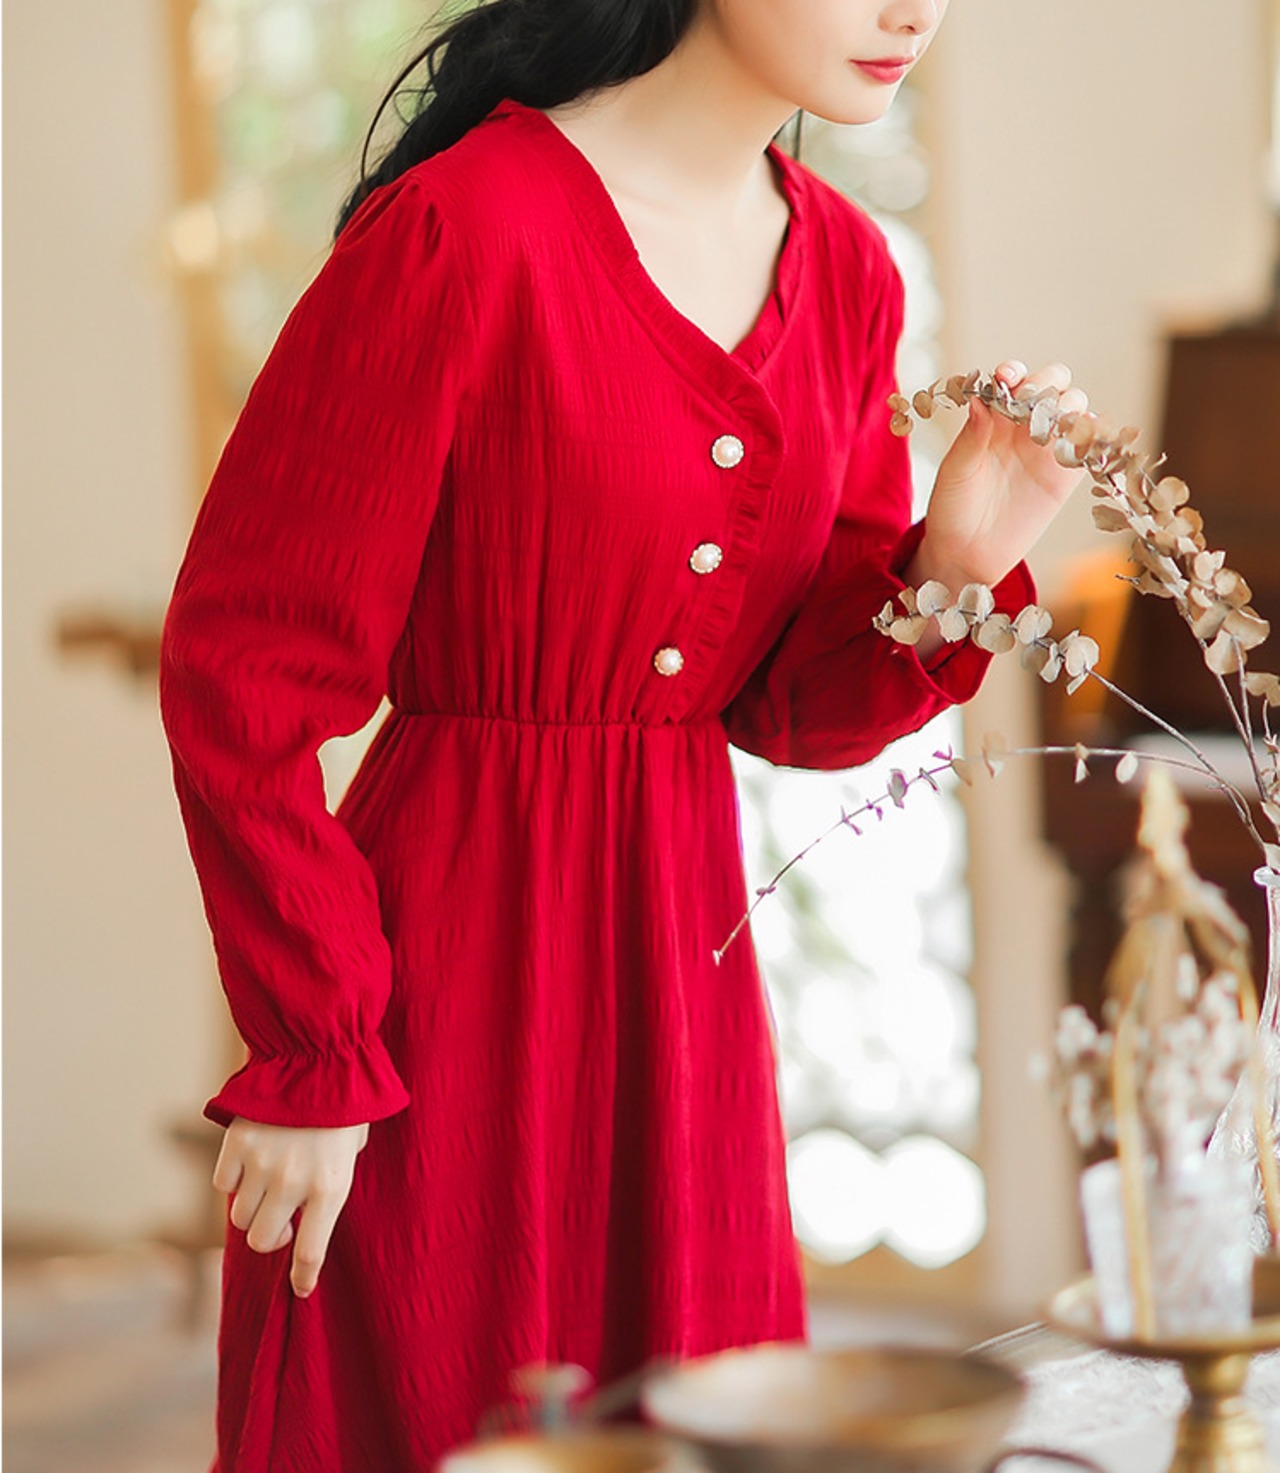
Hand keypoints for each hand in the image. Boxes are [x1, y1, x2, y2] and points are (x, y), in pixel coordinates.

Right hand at [212, 1117, 368, 1296]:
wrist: (319, 1053)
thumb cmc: (346, 1101)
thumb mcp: (354, 1146)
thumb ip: (331, 1180)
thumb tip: (310, 1207)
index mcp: (331, 1187)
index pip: (310, 1253)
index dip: (302, 1278)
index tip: (300, 1288)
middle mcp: (294, 1183)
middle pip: (262, 1240)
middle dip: (269, 1237)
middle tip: (279, 1222)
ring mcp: (262, 1165)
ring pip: (238, 1216)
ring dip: (251, 1207)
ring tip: (267, 1185)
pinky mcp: (236, 1144)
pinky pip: (222, 1183)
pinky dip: (231, 1179)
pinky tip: (249, 1161)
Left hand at [908, 360, 1090, 592]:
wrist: (967, 554)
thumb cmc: (952, 508)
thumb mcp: (955, 472)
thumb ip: (971, 438)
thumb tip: (980, 399)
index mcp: (993, 417)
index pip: (1013, 378)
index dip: (1015, 372)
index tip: (1007, 377)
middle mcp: (1023, 425)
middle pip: (1054, 383)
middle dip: (1049, 383)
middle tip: (1032, 404)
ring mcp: (1048, 447)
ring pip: (1076, 407)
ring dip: (1071, 407)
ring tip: (1052, 426)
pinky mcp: (1067, 474)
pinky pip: (1091, 445)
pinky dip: (1096, 435)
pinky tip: (1084, 438)